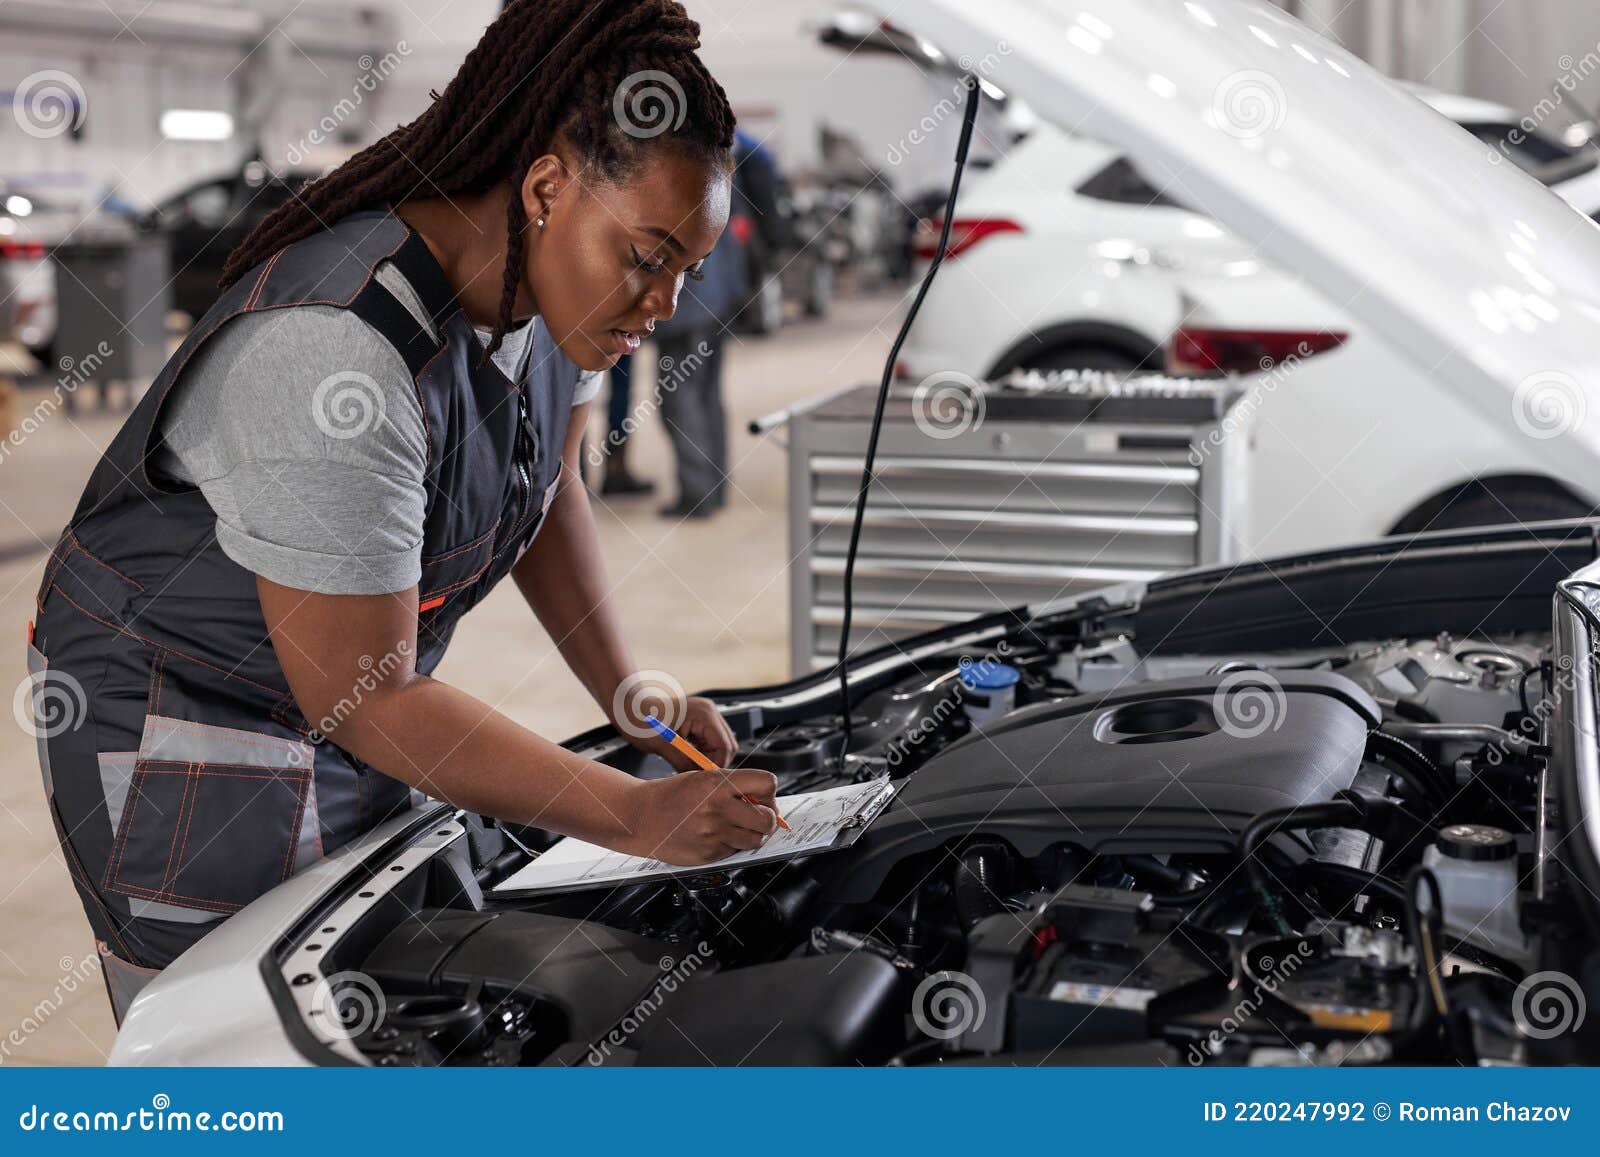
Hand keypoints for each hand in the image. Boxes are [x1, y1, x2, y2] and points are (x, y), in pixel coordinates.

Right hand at [621, 768, 778, 864]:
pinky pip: (735, 851)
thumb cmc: (670, 795)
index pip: (767, 783)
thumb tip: (763, 800)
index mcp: (718, 783)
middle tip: (757, 814)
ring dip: (752, 834)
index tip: (763, 795)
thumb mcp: (703, 778)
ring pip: (756, 839)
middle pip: (768, 818)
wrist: (640, 817)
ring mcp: (714, 834)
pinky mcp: (709, 854)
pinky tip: (717, 835)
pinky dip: (732, 845)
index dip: (769, 791)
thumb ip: (734, 787)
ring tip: (737, 826)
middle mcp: (718, 808)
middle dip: (767, 817)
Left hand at [625, 694, 738, 770]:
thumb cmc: (639, 719)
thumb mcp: (661, 745)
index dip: (716, 765)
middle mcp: (708, 712)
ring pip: (719, 746)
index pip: (725, 746)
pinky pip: (709, 743)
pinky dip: (701, 754)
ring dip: (707, 759)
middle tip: (696, 775)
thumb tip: (698, 780)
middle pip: (727, 746)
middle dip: (714, 763)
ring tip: (688, 766)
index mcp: (703, 713)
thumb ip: (683, 762)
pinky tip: (686, 758)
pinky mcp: (698, 722)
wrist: (627, 706)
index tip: (703, 779)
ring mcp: (705, 716)